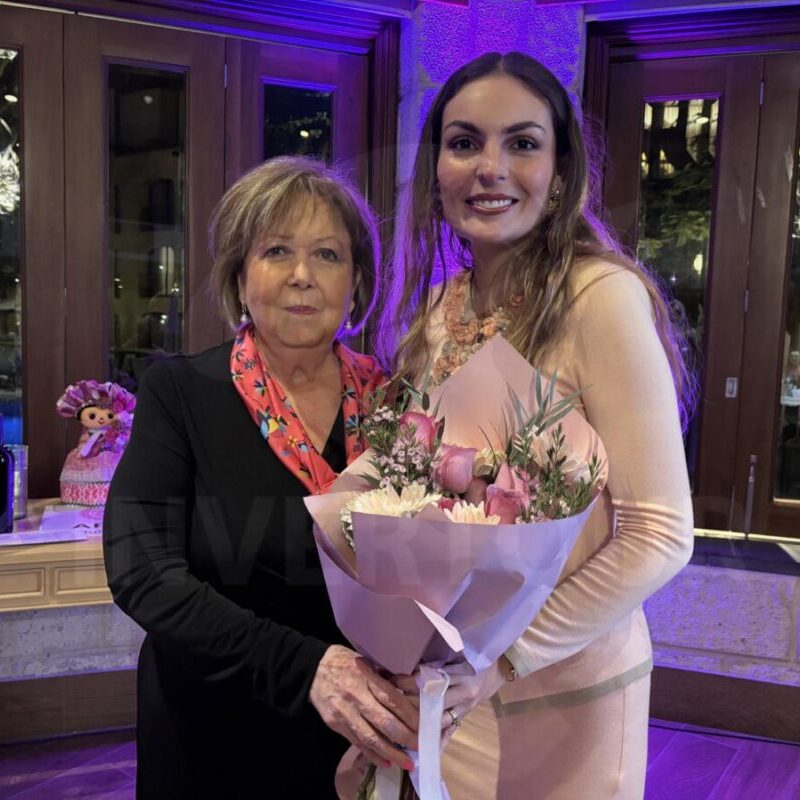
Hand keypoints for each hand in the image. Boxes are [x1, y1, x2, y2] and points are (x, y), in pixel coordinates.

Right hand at [309, 645, 418, 770]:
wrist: (313, 669)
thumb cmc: (346, 662)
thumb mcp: (369, 662)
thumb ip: (389, 677)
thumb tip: (414, 689)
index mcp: (366, 677)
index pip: (391, 699)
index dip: (408, 715)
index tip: (422, 726)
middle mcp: (355, 697)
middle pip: (382, 721)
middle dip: (404, 737)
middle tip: (420, 747)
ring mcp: (344, 713)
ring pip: (370, 738)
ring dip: (390, 753)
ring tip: (406, 763)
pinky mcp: (335, 725)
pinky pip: (356, 743)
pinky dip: (372, 754)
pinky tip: (385, 762)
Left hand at [394, 657, 512, 738]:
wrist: (498, 671)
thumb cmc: (473, 660)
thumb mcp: (457, 658)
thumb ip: (436, 665)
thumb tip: (409, 669)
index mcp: (459, 673)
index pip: (430, 679)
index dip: (410, 681)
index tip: (392, 680)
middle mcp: (463, 692)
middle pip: (432, 701)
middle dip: (409, 703)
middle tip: (390, 703)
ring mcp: (464, 707)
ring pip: (439, 719)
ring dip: (420, 723)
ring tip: (400, 726)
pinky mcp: (464, 717)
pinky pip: (450, 732)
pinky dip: (439, 743)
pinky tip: (427, 752)